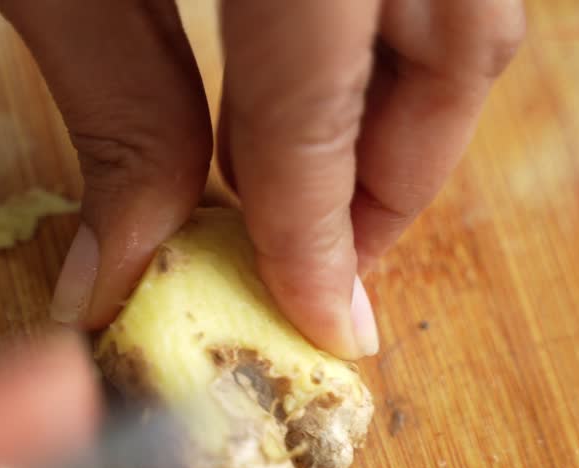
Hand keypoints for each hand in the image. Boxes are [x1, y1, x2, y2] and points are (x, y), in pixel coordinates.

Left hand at [0, 0, 523, 358]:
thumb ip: (116, 107)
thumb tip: (114, 277)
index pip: (324, 112)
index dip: (319, 235)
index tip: (327, 325)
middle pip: (459, 49)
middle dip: (398, 173)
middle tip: (333, 260)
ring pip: (464, 7)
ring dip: (401, 107)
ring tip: (319, 181)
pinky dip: (387, 38)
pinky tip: (319, 76)